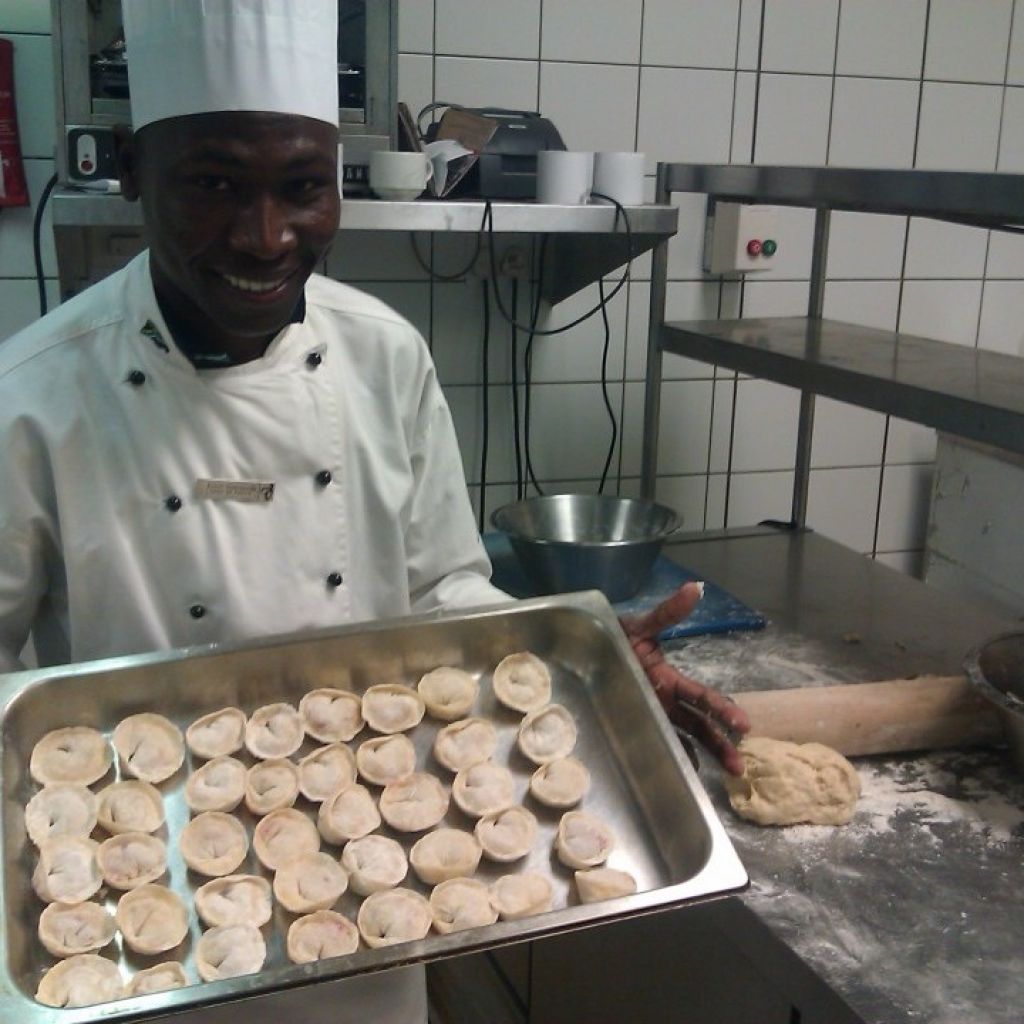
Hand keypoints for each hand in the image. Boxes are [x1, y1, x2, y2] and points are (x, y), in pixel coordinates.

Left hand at [620, 582, 749, 775]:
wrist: (584, 646)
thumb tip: (695, 588)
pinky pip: (653, 744)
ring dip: (701, 757)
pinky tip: (678, 778)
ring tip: (716, 779)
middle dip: (721, 745)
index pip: (703, 698)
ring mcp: (648, 714)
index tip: (743, 725)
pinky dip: (669, 759)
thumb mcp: (642, 624)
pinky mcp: (630, 722)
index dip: (723, 710)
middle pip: (699, 726)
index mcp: (669, 680)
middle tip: (739, 767)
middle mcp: (664, 701)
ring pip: (682, 739)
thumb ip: (667, 612)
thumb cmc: (617, 634)